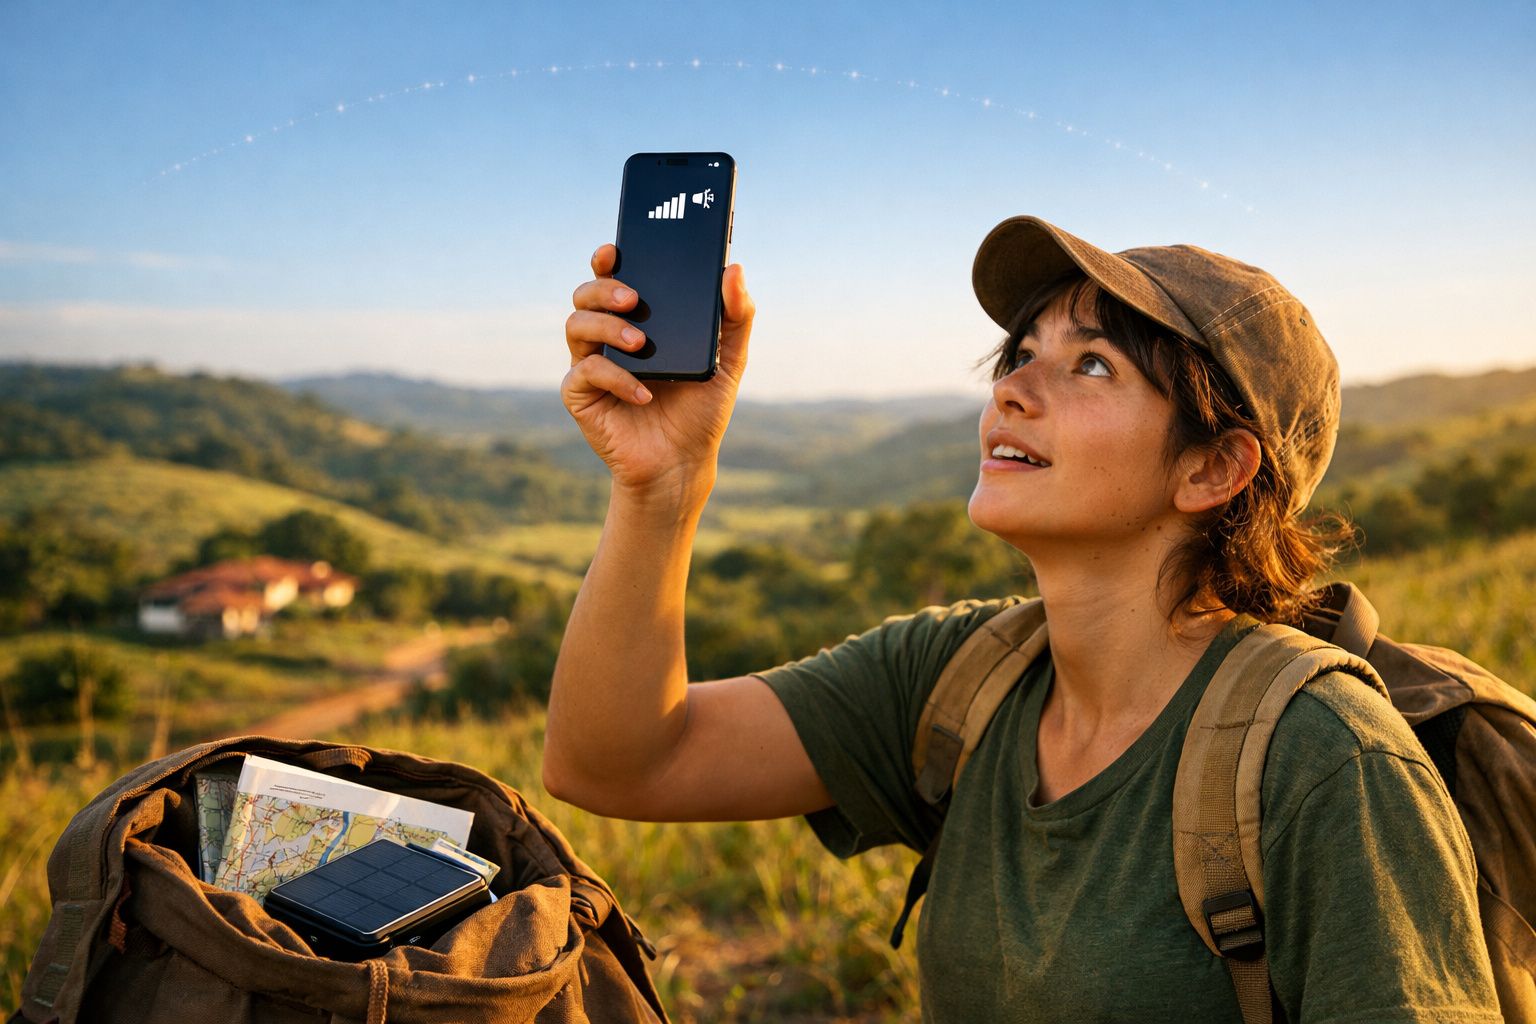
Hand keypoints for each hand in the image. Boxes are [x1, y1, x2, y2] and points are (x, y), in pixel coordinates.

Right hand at [562, 244, 754, 503]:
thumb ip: (736, 315)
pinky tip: (643, 393)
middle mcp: (608, 336)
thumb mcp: (729, 360)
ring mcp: (591, 364)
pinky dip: (616, 378)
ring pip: (576, 325)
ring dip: (607, 326)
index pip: (613, 277)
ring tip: (640, 343)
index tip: (616, 250)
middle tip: (634, 299)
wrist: (682, 461)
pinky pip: (585, 373)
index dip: (607, 259)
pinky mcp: (581, 396)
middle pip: (586, 295)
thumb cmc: (700, 409)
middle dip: (604, 289)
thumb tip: (735, 268)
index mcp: (637, 319)